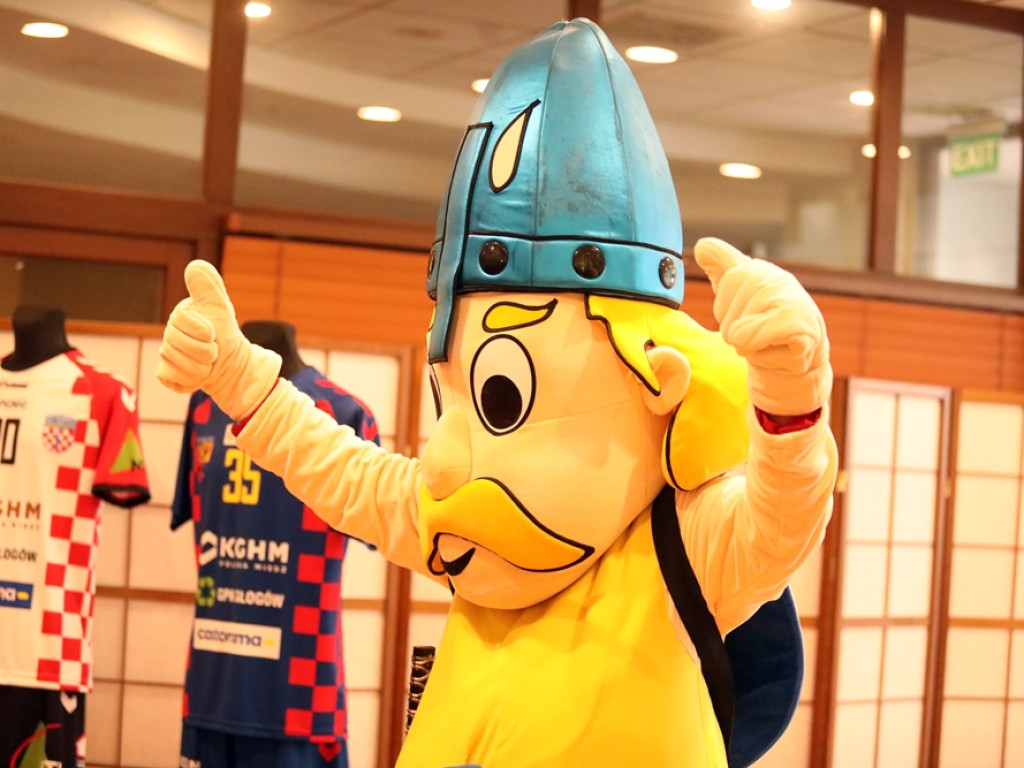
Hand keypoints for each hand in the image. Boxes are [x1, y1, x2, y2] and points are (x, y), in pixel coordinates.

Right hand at [156, 260, 280, 419]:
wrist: (231, 364)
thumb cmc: (226, 333)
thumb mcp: (221, 307)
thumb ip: (208, 287)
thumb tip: (195, 264)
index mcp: (180, 315)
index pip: (183, 323)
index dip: (204, 331)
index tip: (213, 332)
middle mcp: (168, 333)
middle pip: (179, 346)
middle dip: (205, 352)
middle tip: (213, 350)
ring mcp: (165, 354)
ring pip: (179, 364)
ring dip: (202, 367)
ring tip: (208, 362)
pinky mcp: (165, 373)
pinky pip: (172, 378)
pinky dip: (191, 380)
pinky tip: (198, 375)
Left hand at [694, 237, 830, 415]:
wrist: (799, 352)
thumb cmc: (763, 321)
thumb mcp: (737, 294)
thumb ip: (720, 267)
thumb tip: (702, 246)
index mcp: (755, 269)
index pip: (726, 280)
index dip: (726, 306)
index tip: (747, 310)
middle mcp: (774, 278)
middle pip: (724, 319)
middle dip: (737, 335)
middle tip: (761, 332)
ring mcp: (789, 299)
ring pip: (736, 334)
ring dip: (749, 347)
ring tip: (770, 340)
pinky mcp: (798, 326)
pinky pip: (751, 344)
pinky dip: (762, 355)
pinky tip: (780, 350)